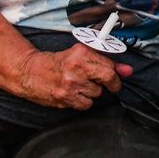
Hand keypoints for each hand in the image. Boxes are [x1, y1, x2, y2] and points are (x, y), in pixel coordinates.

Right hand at [15, 45, 132, 110]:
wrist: (30, 72)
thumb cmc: (57, 62)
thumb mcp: (80, 55)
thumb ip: (106, 62)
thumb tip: (128, 70)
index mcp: (81, 53)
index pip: (110, 65)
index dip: (116, 73)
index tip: (116, 75)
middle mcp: (76, 68)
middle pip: (107, 79)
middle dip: (112, 84)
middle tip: (107, 84)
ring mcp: (70, 85)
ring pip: (97, 93)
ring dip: (92, 91)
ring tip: (80, 85)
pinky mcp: (64, 98)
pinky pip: (86, 104)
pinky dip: (83, 101)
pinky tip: (74, 93)